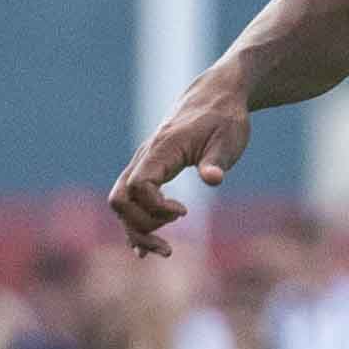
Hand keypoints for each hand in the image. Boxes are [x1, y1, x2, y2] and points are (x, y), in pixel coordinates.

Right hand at [111, 72, 251, 255]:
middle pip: (120, 199)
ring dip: (137, 230)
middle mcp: (145, 157)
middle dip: (140, 227)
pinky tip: (144, 248)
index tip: (185, 213)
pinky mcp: (148, 171)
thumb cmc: (224, 118)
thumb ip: (217, 160)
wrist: (215, 97)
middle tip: (170, 244)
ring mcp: (143, 164)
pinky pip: (130, 200)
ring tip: (165, 251)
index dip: (156, 207)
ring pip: (121, 203)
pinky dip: (135, 224)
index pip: (140, 185)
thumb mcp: (229, 139)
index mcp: (162, 149)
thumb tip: (212, 179)